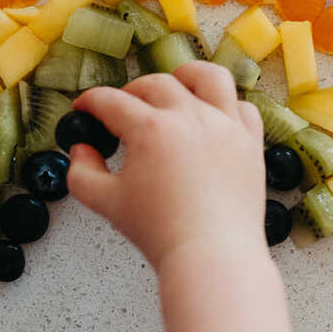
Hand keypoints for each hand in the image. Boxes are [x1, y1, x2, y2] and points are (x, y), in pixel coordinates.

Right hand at [67, 62, 266, 268]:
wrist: (212, 255)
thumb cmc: (160, 232)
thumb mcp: (105, 203)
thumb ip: (82, 172)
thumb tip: (82, 149)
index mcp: (150, 129)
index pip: (111, 101)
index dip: (90, 102)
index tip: (84, 109)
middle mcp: (190, 117)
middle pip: (155, 83)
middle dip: (131, 92)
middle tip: (123, 110)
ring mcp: (225, 125)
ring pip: (208, 77)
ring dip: (186, 76)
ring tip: (176, 86)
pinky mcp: (250, 141)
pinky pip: (242, 106)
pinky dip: (226, 105)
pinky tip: (214, 115)